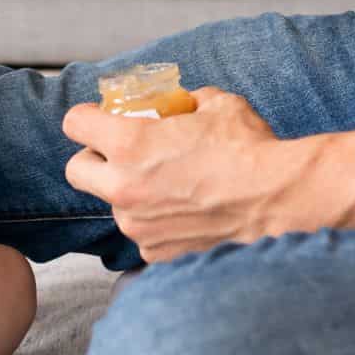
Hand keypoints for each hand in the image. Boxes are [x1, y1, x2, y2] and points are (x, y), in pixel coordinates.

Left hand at [63, 87, 312, 262]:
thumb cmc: (249, 149)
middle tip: (121, 155)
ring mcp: (137, 225)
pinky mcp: (155, 253)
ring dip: (131, 193)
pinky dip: (157, 223)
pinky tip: (187, 213)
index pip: (74, 124)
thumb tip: (180, 103)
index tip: (99, 119)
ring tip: (170, 187)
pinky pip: (143, 233)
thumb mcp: (216, 104)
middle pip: (76, 170)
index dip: (86, 117)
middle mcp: (123, 187)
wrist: (279, 201)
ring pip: (114, 204)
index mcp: (129, 144)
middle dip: (93, 159)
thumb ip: (186, 102)